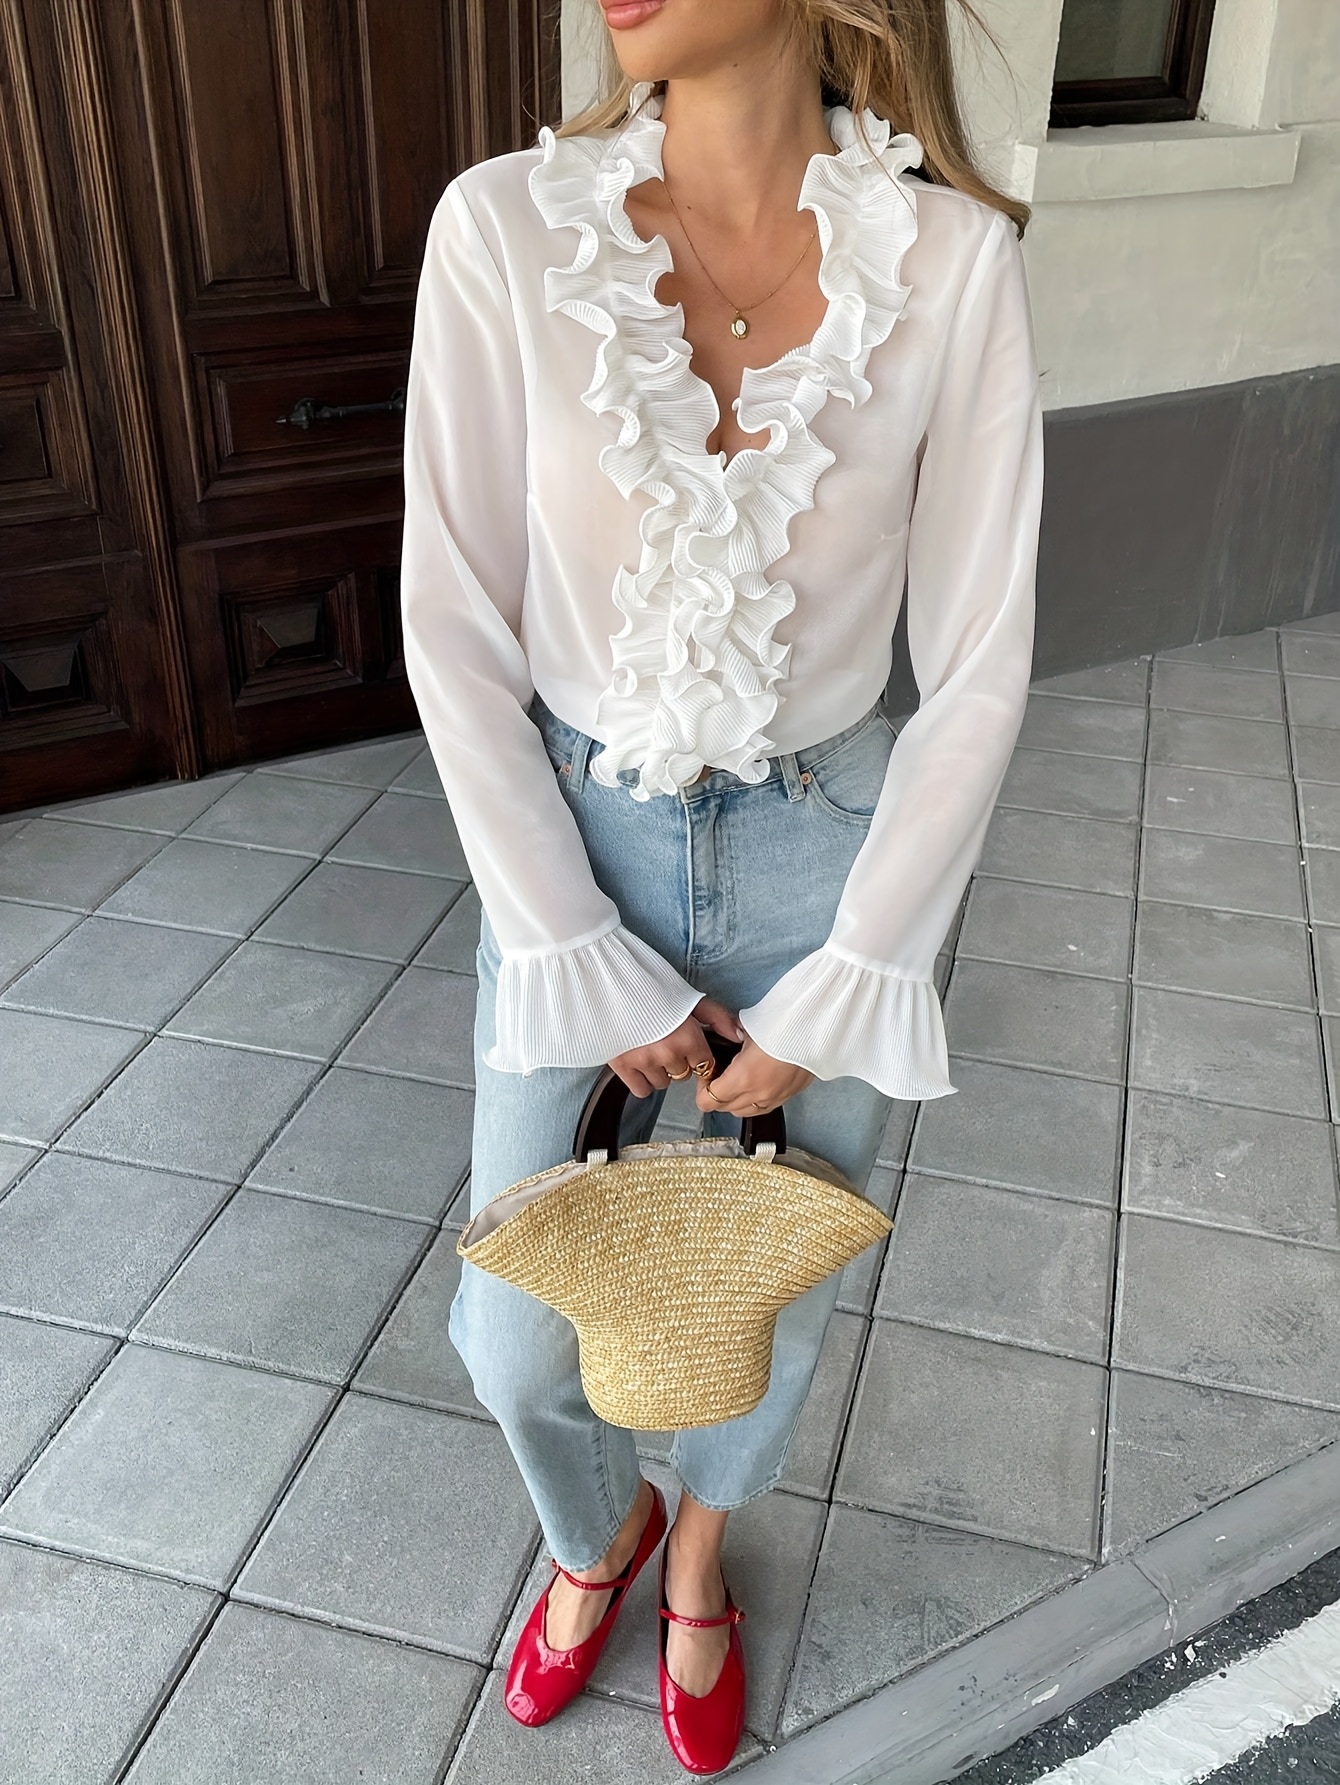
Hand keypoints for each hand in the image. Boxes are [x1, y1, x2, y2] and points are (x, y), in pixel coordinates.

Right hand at [608, 998, 743, 1098]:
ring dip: (660, 1071)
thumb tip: (738, 1035)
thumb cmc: (650, 986)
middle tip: (666, 1043)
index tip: (690, 1048)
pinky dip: (642, 1081)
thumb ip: (717, 1017)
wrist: (611, 981)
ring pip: (663, 1084)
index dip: (698, 1056)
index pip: (705, 1064)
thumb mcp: (689, 998)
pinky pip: (642, 1090)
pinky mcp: (623, 1066)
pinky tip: (640, 1064)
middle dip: (678, 1062)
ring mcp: (645, 1061)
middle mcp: (668, 1053)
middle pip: (683, 1074)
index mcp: (687, 1036)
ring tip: (651, 1050)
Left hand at [696, 1032, 812, 1117]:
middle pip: (724, 1109)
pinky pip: (765, 1107)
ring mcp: (776, 1097)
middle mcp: (758, 1094)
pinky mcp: (790, 1094)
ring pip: (744, 1112)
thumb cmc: (784, 1024)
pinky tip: (758, 1082)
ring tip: (738, 1079)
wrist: (817, 1027)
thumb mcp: (748, 1029)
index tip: (706, 1074)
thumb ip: (730, 1039)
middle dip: (717, 1095)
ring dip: (736, 1101)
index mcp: (743, 1078)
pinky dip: (755, 1100)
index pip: (708, 1101)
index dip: (701, 1089)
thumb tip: (724, 1040)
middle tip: (719, 1075)